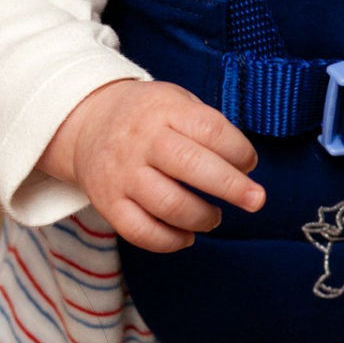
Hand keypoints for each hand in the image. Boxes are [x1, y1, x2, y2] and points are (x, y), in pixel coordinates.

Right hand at [39, 79, 264, 251]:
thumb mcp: (177, 101)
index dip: (238, 150)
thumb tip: (244, 168)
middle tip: (256, 200)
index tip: (249, 164)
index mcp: (164, 110)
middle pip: (191, 166)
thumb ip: (208, 127)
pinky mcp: (107, 203)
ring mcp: (122, 174)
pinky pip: (141, 231)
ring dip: (202, 217)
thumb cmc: (149, 117)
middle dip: (231, 187)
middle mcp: (141, 141)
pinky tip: (187, 235)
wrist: (87, 123)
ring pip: (169, 205)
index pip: (210, 130)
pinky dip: (170, 241)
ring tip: (214, 217)